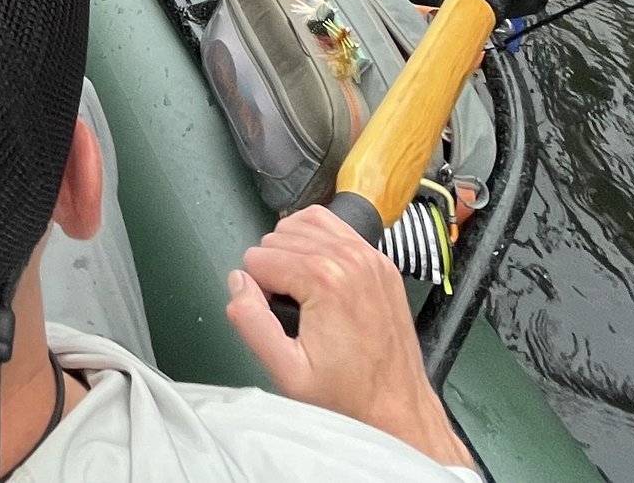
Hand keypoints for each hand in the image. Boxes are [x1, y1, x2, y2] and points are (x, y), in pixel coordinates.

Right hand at [225, 207, 472, 469]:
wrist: (396, 408)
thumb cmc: (347, 395)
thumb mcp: (287, 371)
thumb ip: (251, 323)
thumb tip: (237, 282)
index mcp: (326, 279)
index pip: (257, 258)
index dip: (258, 290)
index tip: (278, 319)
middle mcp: (350, 257)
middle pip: (278, 238)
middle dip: (274, 271)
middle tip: (289, 311)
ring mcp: (370, 256)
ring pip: (302, 224)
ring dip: (292, 252)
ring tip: (300, 291)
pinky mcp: (381, 261)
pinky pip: (334, 225)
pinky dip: (316, 240)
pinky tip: (316, 272)